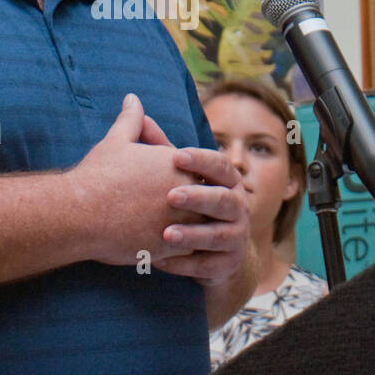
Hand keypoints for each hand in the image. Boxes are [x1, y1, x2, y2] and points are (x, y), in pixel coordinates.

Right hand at [74, 94, 207, 265]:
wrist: (78, 212)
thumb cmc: (96, 175)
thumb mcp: (116, 141)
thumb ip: (131, 120)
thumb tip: (133, 98)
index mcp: (177, 163)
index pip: (201, 171)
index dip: (193, 179)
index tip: (185, 186)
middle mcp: (184, 191)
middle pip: (206, 199)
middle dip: (201, 206)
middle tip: (195, 212)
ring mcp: (179, 220)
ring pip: (201, 228)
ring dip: (196, 231)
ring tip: (188, 235)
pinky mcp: (169, 247)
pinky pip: (188, 252)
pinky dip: (184, 252)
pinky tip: (174, 252)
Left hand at [152, 147, 250, 285]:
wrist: (209, 252)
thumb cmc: (188, 204)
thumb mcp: (177, 175)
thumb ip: (159, 146)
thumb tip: (135, 108)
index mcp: (228, 182)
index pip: (220, 165)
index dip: (200, 160)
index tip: (175, 156)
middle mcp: (238, 207)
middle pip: (224, 200)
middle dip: (198, 197)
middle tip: (170, 196)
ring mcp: (236, 237)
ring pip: (218, 235)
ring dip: (193, 234)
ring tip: (166, 234)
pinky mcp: (227, 265)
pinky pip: (207, 266)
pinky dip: (184, 265)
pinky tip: (160, 261)